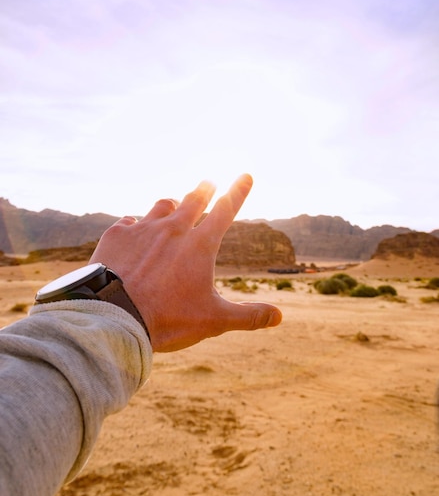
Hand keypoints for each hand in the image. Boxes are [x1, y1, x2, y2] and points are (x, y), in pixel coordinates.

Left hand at [89, 174, 281, 351]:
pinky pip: (129, 221)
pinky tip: (134, 229)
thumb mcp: (213, 320)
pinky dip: (136, 224)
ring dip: (171, 204)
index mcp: (200, 245)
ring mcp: (143, 229)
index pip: (226, 210)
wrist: (113, 317)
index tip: (245, 176)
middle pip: (193, 200)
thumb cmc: (167, 320)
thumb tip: (279, 316)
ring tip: (173, 204)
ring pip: (162, 206)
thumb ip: (248, 316)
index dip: (238, 191)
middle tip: (209, 182)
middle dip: (204, 189)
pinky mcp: (116, 235)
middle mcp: (173, 229)